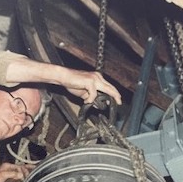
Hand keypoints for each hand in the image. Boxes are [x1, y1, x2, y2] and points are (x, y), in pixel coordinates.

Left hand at [0, 162, 33, 181]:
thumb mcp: (3, 175)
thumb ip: (13, 173)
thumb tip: (21, 174)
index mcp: (7, 166)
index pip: (19, 166)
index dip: (25, 169)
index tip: (29, 173)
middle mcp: (9, 169)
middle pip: (21, 168)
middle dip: (28, 169)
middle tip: (35, 171)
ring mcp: (9, 174)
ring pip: (20, 172)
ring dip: (26, 173)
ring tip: (33, 174)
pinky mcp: (9, 179)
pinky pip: (18, 177)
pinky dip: (22, 178)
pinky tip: (26, 180)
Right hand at [6, 58, 121, 104]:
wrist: (63, 77)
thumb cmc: (72, 83)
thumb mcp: (84, 92)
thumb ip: (91, 96)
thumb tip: (97, 103)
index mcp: (97, 78)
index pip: (109, 86)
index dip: (114, 94)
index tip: (118, 101)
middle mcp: (98, 77)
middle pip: (111, 87)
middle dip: (116, 96)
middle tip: (119, 103)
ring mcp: (94, 78)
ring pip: (106, 89)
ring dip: (106, 98)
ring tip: (105, 104)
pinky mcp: (89, 82)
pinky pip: (93, 94)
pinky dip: (90, 99)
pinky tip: (86, 101)